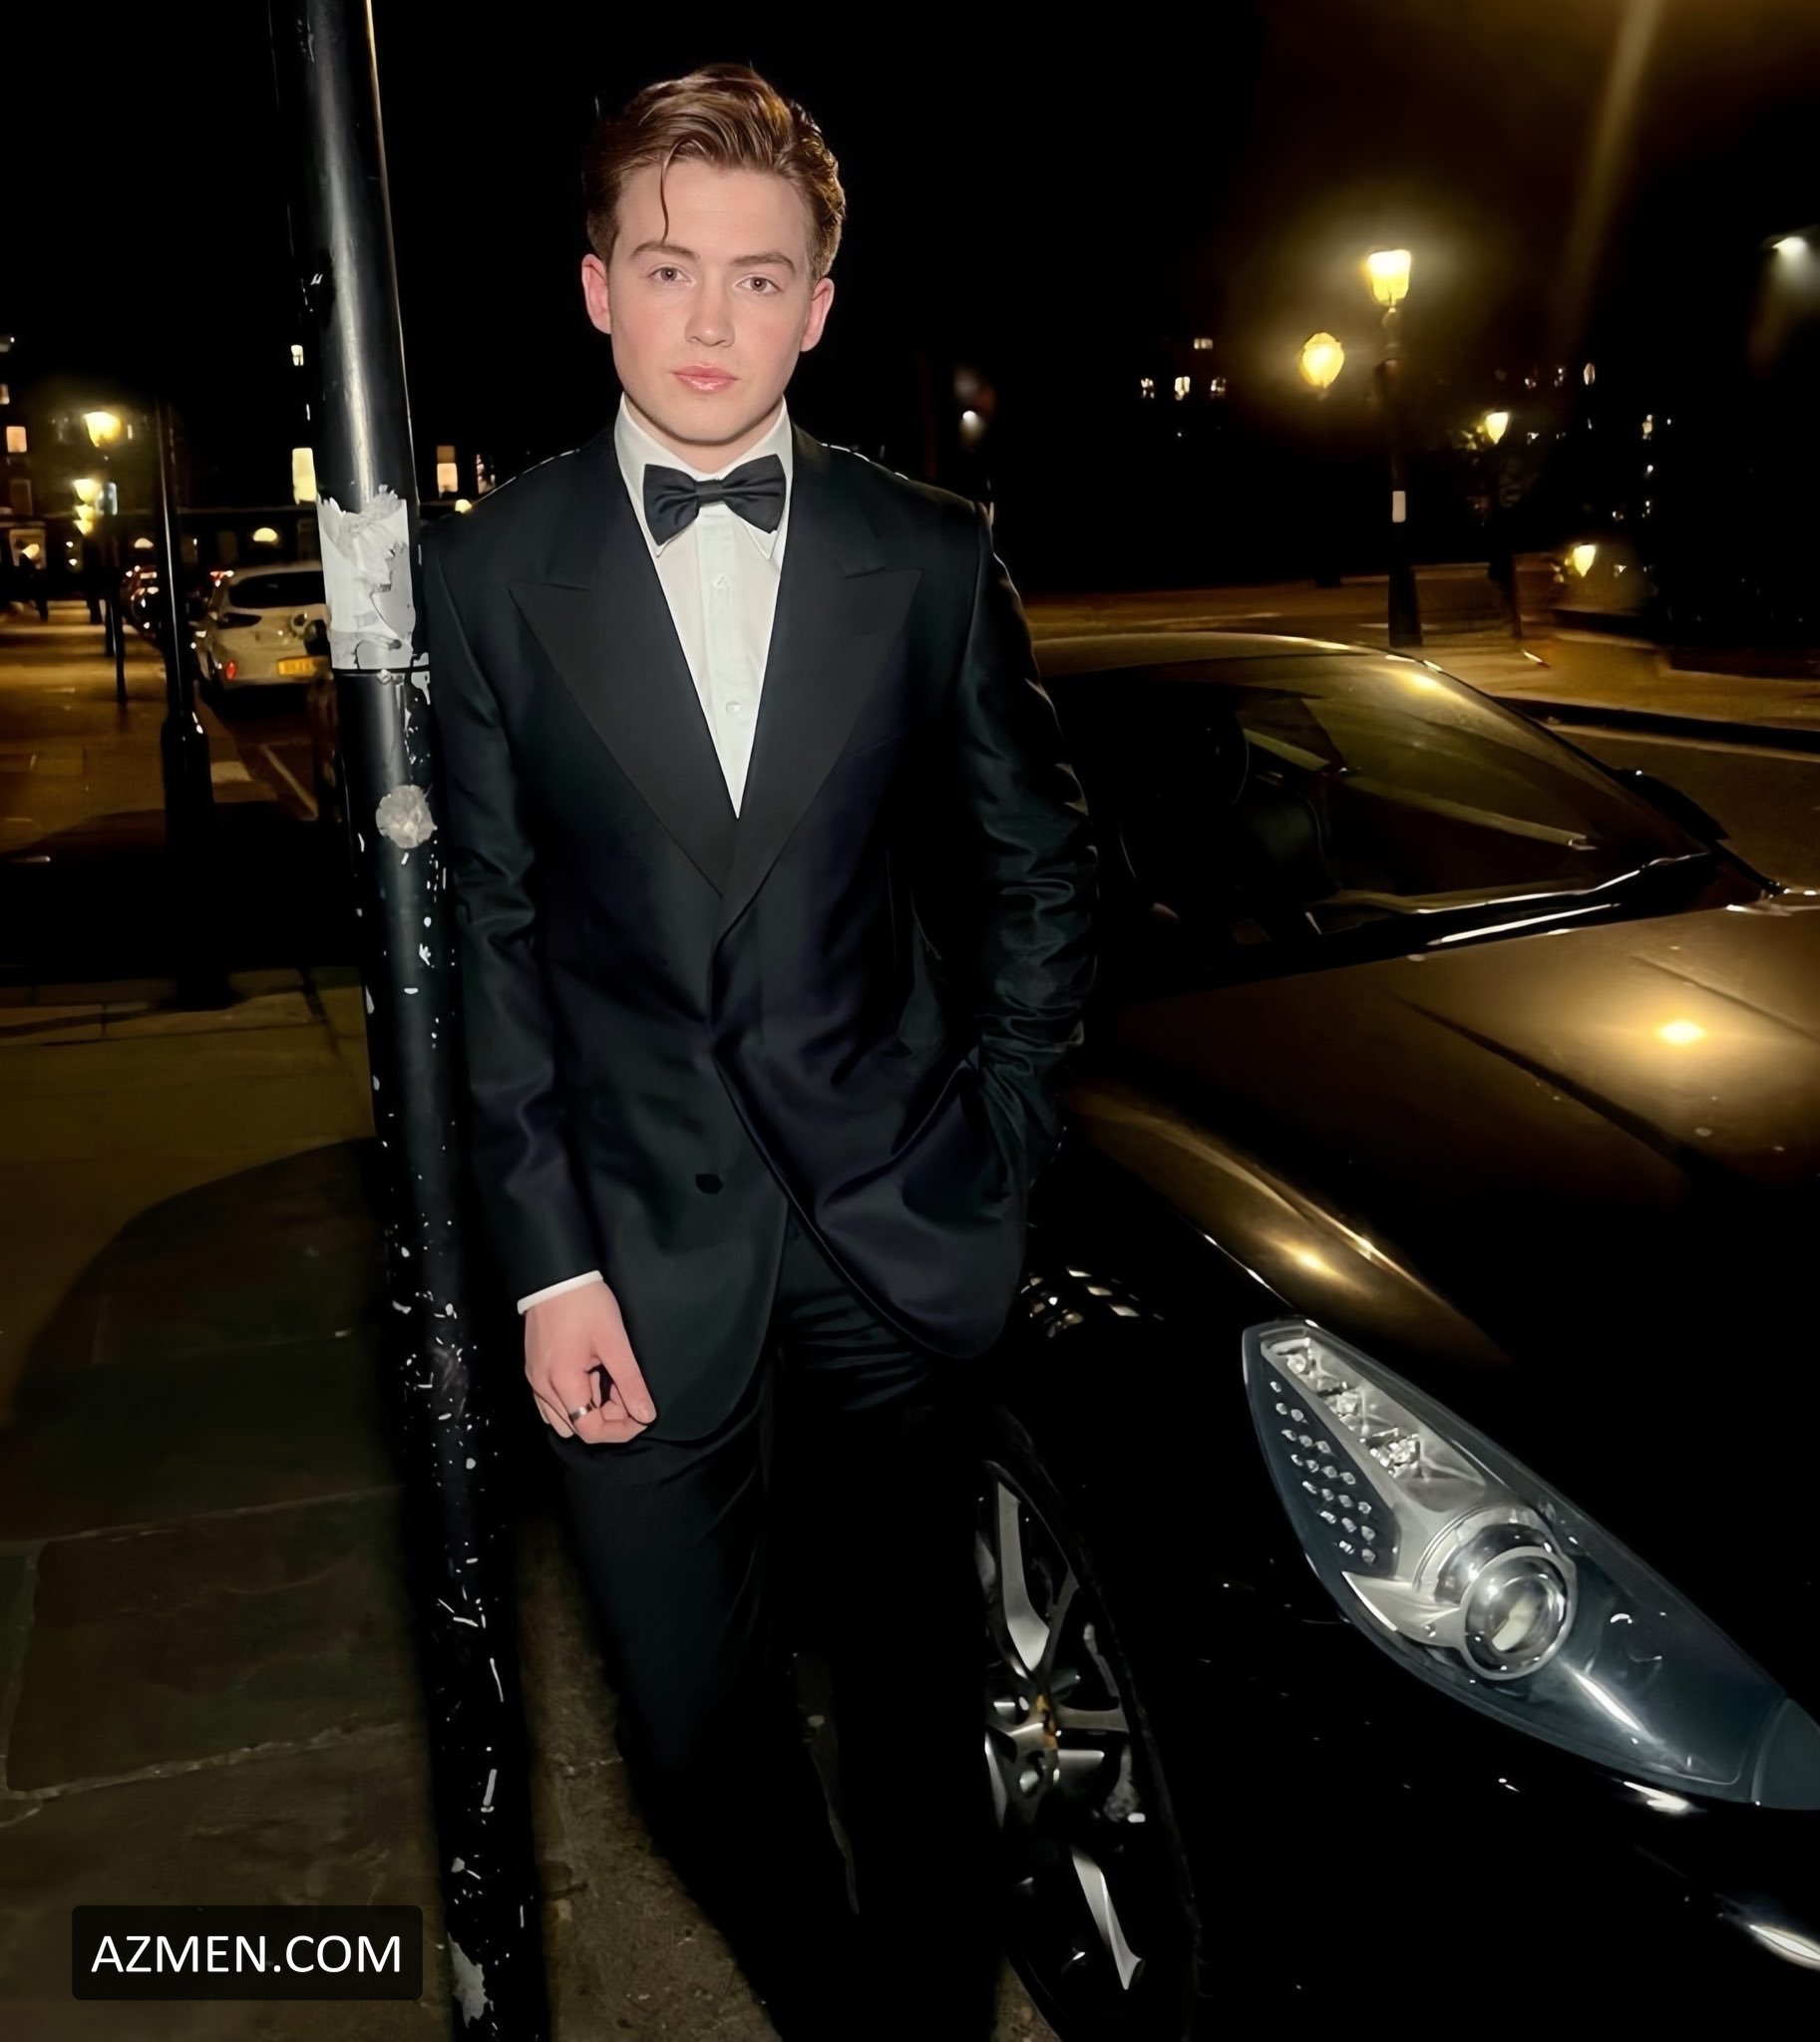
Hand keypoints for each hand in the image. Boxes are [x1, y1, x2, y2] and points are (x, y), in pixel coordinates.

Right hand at [524, 1281, 655, 1443]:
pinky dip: (576, 1399)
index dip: (620, 1430)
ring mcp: (535, 1379)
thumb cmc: (585, 1303)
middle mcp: (542, 1387)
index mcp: (561, 1382)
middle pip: (577, 1426)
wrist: (555, 1275)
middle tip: (626, 1389)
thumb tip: (645, 1414)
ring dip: (591, 1409)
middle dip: (608, 1418)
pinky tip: (592, 1377)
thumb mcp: (614, 1342)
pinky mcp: (534, 1369)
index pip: (590, 1430)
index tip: (641, 1414)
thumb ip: (630, 1382)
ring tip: (610, 1381)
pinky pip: (553, 1401)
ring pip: (564, 1417)